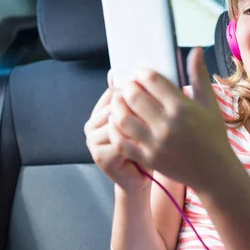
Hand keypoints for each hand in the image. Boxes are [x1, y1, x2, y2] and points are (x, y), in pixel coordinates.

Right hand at [84, 70, 151, 190]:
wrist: (142, 178)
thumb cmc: (145, 146)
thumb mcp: (143, 117)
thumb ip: (138, 95)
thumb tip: (128, 71)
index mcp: (101, 110)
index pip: (114, 92)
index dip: (133, 93)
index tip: (152, 97)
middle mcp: (92, 123)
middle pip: (114, 105)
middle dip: (136, 110)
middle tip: (157, 116)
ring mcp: (92, 140)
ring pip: (116, 122)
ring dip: (136, 127)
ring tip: (152, 131)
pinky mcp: (99, 155)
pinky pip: (118, 140)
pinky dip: (134, 142)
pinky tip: (146, 144)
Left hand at [108, 48, 236, 190]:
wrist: (214, 172)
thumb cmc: (212, 135)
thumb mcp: (209, 104)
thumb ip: (198, 76)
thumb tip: (195, 50)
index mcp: (182, 107)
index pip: (151, 80)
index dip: (141, 73)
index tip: (140, 74)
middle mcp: (166, 125)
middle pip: (133, 96)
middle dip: (127, 87)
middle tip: (128, 87)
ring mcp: (155, 143)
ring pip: (122, 118)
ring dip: (117, 106)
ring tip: (120, 102)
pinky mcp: (147, 158)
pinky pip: (121, 141)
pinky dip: (115, 130)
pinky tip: (118, 123)